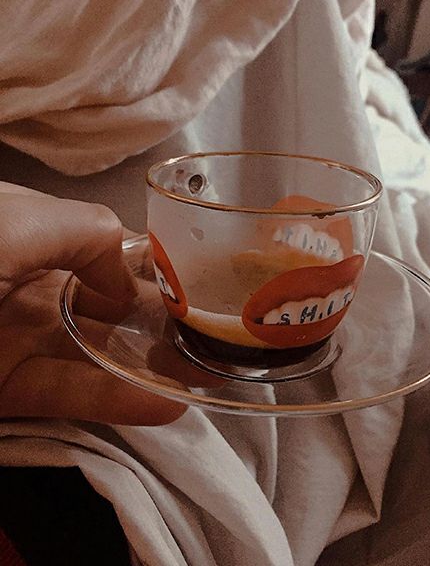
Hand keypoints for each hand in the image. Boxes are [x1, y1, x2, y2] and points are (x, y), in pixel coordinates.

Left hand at [0, 183, 186, 424]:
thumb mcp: (21, 218)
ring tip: (207, 374)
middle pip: (109, 305)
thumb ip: (89, 232)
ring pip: (96, 353)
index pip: (106, 247)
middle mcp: (28, 283)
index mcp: (32, 233)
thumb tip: (127, 283)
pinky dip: (116, 401)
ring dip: (153, 366)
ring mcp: (16, 337)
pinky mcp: (6, 387)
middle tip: (215, 335)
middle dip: (162, 319)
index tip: (199, 282)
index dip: (152, 264)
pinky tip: (167, 404)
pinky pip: (68, 393)